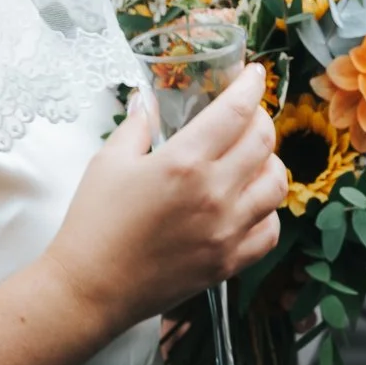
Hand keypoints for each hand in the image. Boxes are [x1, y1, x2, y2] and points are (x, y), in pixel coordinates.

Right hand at [46, 64, 285, 332]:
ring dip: (270, 163)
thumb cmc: (93, 224)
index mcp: (184, 162)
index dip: (250, 86)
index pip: (235, 112)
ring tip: (252, 159)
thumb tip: (147, 101)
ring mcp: (226, 231)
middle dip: (260, 119)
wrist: (89, 289)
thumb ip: (137, 126)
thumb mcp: (109, 162)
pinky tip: (250, 204)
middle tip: (247, 115)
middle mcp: (214, 194)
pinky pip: (270, 230)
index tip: (254, 75)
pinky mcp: (228, 262)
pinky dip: (267, 212)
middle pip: (264, 142)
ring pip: (276, 185)